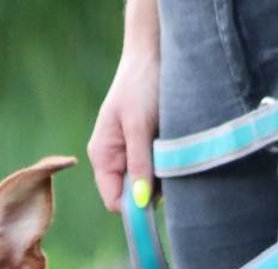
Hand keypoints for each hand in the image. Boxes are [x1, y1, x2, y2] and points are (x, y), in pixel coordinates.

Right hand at [88, 0, 159, 211]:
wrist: (154, 53)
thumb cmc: (141, 84)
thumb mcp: (138, 125)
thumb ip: (138, 164)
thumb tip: (140, 202)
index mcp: (103, 156)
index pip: (114, 201)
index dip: (134, 207)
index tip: (156, 202)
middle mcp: (115, 160)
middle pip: (133, 197)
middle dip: (152, 191)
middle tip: (168, 167)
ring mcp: (132, 156)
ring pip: (149, 186)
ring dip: (164, 176)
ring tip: (172, 149)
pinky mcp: (149, 150)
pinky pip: (159, 171)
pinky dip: (169, 165)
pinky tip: (175, 147)